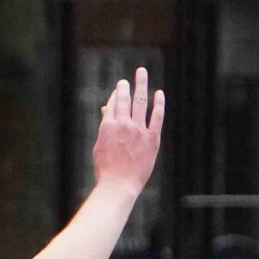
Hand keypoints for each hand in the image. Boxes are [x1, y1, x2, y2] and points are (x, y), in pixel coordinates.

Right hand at [91, 66, 164, 195]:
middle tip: (127, 79)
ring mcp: (138, 130)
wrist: (118, 185)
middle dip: (125, 86)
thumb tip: (107, 110)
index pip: (113, 104)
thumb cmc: (106, 169)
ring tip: (141, 73)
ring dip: (141, 85)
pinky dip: (158, 103)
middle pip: (125, 99)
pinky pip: (156, 116)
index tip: (119, 88)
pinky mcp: (152, 138)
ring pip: (140, 102)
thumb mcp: (99, 146)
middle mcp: (123, 125)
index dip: (116, 95)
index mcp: (107, 127)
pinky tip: (159, 93)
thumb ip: (105, 126)